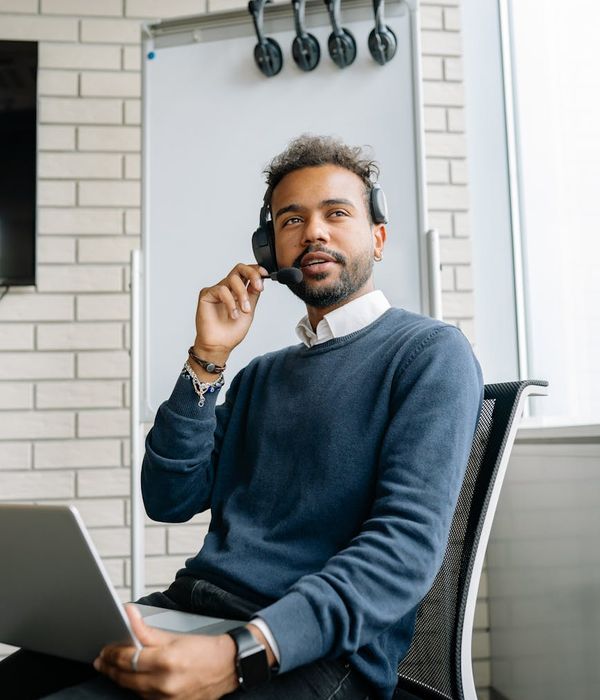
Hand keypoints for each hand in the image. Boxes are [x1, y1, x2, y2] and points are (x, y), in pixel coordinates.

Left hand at [94, 605, 237, 699]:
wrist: (228, 667)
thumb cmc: (205, 649)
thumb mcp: (175, 635)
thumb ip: (147, 630)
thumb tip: (128, 616)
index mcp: (166, 661)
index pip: (128, 658)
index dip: (113, 653)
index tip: (105, 648)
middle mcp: (164, 684)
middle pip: (126, 677)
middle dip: (110, 667)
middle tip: (102, 659)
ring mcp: (166, 699)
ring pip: (132, 690)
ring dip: (120, 678)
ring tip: (113, 667)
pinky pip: (145, 698)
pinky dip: (136, 687)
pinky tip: (132, 679)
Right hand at [193, 263, 266, 366]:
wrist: (220, 345)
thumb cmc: (232, 331)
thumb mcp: (249, 310)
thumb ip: (253, 295)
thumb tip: (261, 280)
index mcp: (238, 290)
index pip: (247, 273)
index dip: (256, 270)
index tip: (265, 274)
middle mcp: (228, 288)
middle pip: (239, 268)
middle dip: (252, 274)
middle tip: (259, 287)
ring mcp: (217, 290)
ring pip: (233, 279)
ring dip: (242, 294)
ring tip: (244, 310)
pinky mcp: (206, 294)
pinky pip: (222, 290)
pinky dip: (230, 302)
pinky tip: (233, 314)